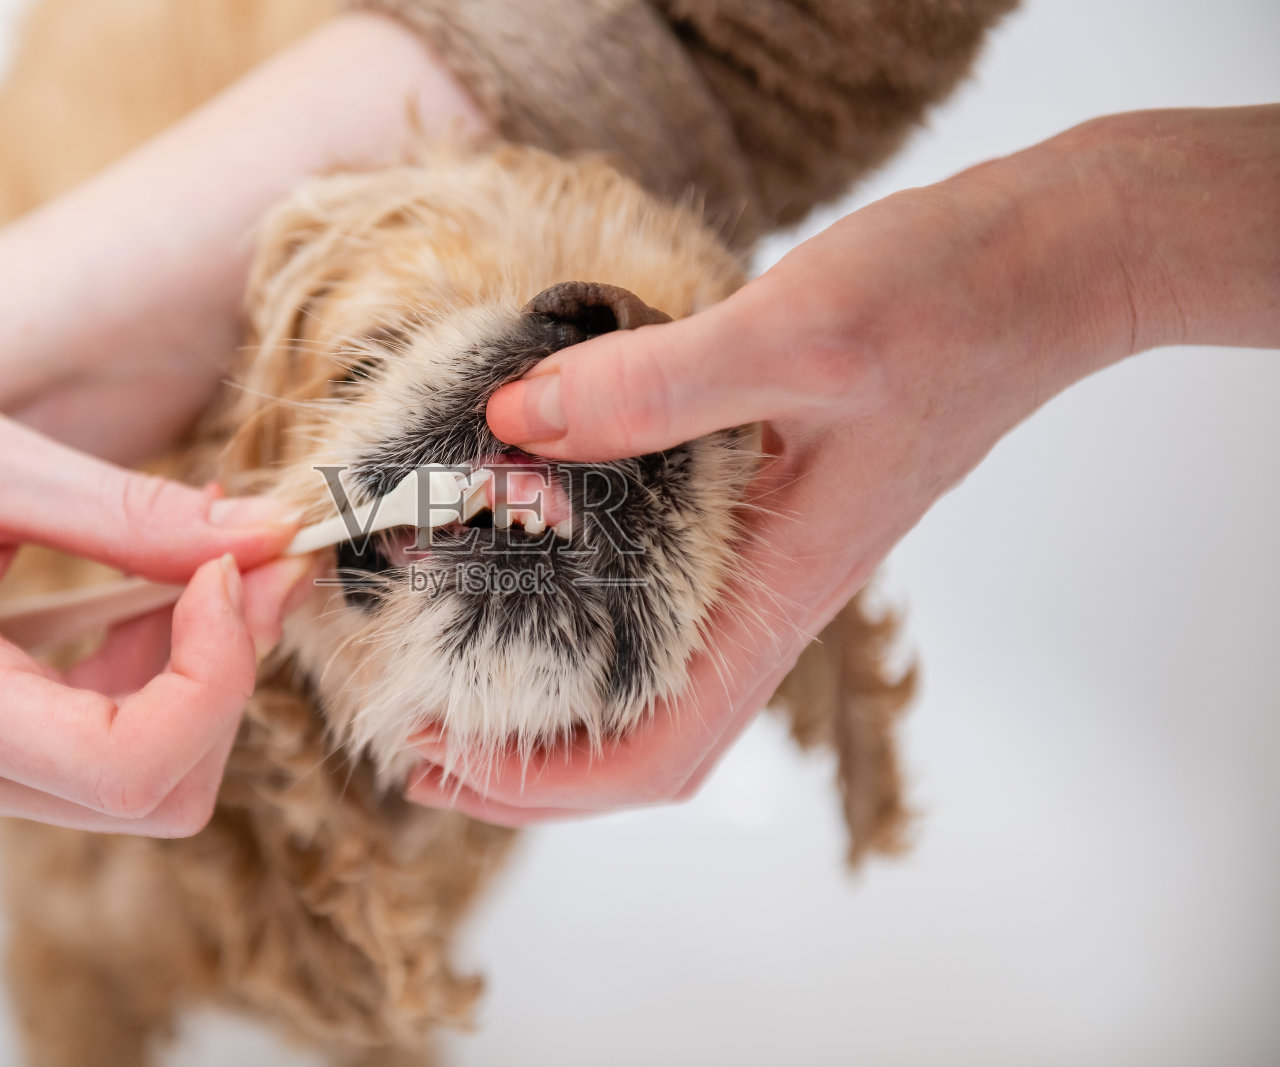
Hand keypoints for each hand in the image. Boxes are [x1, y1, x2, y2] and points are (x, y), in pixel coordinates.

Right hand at [0, 353, 316, 834]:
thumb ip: (132, 514)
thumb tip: (267, 538)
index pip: (124, 766)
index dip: (214, 679)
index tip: (227, 569)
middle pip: (153, 791)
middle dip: (227, 678)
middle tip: (253, 559)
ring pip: (145, 783)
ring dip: (202, 677)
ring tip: (202, 558)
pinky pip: (112, 752)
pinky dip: (163, 676)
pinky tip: (164, 587)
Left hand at [408, 106, 1279, 824]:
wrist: (1044, 264)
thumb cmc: (947, 302)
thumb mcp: (796, 333)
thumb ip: (655, 387)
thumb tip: (514, 423)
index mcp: (782, 591)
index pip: (660, 750)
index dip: (544, 784)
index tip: (441, 763)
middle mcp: (769, 592)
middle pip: (640, 735)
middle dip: (525, 759)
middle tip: (409, 724)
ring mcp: (767, 552)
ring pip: (646, 669)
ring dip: (547, 689)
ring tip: (441, 659)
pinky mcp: (763, 501)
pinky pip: (659, 586)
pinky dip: (581, 596)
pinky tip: (528, 546)